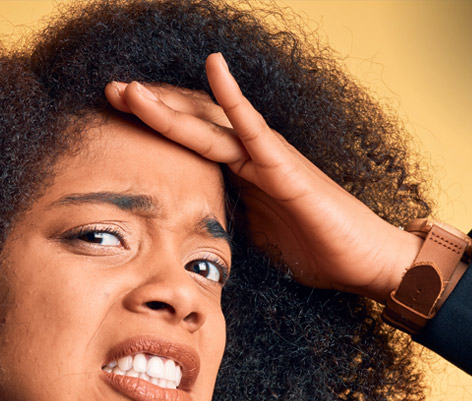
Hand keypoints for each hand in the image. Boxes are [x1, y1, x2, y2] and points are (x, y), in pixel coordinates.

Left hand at [105, 54, 422, 302]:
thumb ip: (226, 228)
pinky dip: (232, 97)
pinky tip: (214, 67)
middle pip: (191, 124)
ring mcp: (267, 158)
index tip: (115, 120)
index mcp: (239, 177)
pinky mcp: (286, 167)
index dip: (154, 129)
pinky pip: (253, 127)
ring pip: (210, 123)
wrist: (361, 261)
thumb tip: (191, 242)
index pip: (188, 144)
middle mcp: (249, 158)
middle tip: (111, 92)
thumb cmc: (314, 250)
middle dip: (150, 109)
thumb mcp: (252, 241)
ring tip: (133, 89)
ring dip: (170, 105)